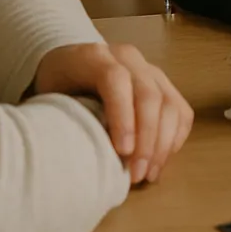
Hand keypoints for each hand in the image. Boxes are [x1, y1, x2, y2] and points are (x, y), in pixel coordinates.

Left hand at [32, 42, 194, 184]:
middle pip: (148, 94)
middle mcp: (128, 58)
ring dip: (164, 144)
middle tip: (136, 174)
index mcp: (95, 56)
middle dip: (147, 139)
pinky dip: (175, 138)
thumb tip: (76, 157)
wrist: (69, 65)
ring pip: (170, 103)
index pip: (116, 80)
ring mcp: (150, 70)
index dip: (123, 116)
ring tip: (148, 175)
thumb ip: (62, 116)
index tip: (122, 152)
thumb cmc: (57, 87)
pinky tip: (161, 161)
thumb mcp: (49, 97)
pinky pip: (181, 111)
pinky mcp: (164, 85)